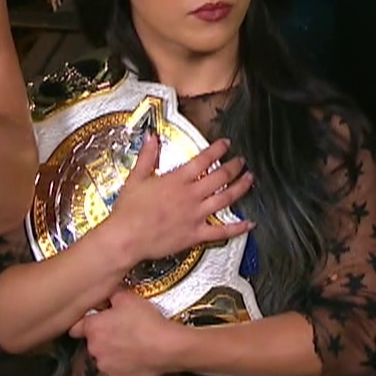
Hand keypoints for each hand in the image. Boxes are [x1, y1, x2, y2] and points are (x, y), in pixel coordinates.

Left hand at [70, 290, 183, 375]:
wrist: (167, 347)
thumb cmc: (146, 320)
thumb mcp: (128, 297)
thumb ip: (111, 296)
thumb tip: (107, 296)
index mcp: (93, 329)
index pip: (75, 328)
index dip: (84, 323)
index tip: (94, 320)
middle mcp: (94, 350)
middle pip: (93, 342)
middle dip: (103, 336)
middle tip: (121, 328)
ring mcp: (106, 366)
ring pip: (104, 356)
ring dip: (112, 351)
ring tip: (131, 343)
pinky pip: (117, 368)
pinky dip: (123, 363)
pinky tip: (136, 355)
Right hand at [103, 134, 253, 266]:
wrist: (126, 238)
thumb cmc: (128, 211)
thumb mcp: (135, 178)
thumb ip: (146, 156)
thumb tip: (151, 138)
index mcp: (177, 180)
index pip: (203, 159)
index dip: (217, 149)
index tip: (226, 144)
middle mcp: (190, 196)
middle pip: (220, 177)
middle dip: (234, 166)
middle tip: (242, 161)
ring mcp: (196, 215)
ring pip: (226, 199)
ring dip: (241, 188)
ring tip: (250, 180)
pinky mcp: (196, 235)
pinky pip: (222, 231)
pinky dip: (238, 228)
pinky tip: (249, 223)